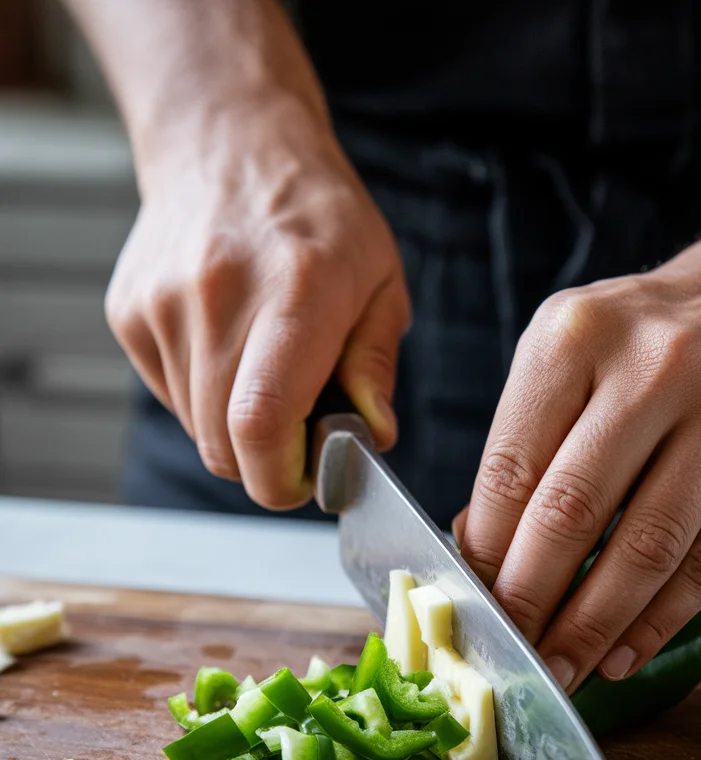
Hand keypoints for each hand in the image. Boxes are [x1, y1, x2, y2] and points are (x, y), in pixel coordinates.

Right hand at [106, 84, 408, 508]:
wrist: (231, 146)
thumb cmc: (318, 216)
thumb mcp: (380, 281)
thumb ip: (374, 366)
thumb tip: (373, 435)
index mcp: (295, 290)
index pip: (261, 422)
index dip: (281, 478)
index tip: (307, 481)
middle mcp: (217, 295)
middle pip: (223, 444)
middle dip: (266, 464)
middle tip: (300, 437)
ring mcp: (162, 303)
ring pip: (197, 429)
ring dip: (236, 429)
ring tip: (265, 373)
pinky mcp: (129, 312)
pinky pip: (172, 397)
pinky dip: (205, 398)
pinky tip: (229, 349)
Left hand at [456, 235, 700, 690]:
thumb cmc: (647, 346)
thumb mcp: (568, 357)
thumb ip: (524, 446)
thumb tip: (479, 553)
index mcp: (577, 336)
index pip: (512, 467)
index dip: (485, 552)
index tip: (471, 603)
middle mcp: (655, 367)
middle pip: (573, 511)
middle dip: (530, 598)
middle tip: (509, 650)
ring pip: (647, 548)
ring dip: (593, 626)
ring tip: (560, 668)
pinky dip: (658, 621)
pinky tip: (623, 652)